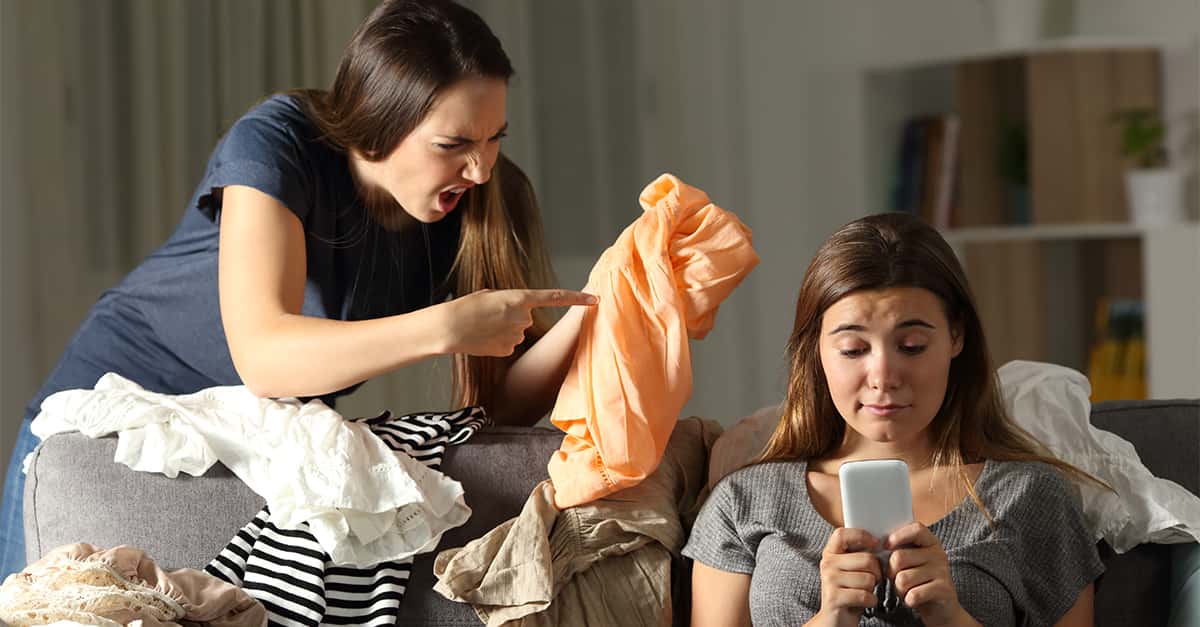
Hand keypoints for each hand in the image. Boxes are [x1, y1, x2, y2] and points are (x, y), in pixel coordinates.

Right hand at [442, 289, 596, 356]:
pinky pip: (509, 345)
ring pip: (517, 332)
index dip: (577, 298)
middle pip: (526, 318)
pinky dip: (498, 342)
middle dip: (512, 318)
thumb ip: (512, 303)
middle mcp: (523, 317)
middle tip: (491, 316)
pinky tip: (484, 339)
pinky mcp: (509, 350)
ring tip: (484, 327)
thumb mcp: (492, 295)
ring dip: (504, 330)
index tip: (595, 300)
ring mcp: (517, 335)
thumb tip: (521, 316)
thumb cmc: (467, 307)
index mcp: (519, 298)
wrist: (450, 327)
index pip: (555, 297)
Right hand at [811, 527, 881, 626]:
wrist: (835, 619)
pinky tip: (863, 602)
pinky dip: (871, 601)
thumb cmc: (849, 592)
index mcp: (830, 553)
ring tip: (863, 592)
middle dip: (877, 573)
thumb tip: (883, 543)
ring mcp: (829, 580)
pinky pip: (866, 595)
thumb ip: (860, 555)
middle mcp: (827, 564)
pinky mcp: (834, 597)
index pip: (842, 534)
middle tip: (871, 580)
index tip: (876, 544)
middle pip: (867, 559)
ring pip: (868, 579)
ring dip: (873, 589)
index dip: (861, 536)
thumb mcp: (851, 570)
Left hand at [885, 522, 975, 626]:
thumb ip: (897, 550)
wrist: (940, 608)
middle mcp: (938, 554)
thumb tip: (876, 545)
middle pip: (898, 558)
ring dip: (899, 589)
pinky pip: (913, 594)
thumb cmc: (918, 581)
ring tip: (907, 590)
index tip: (886, 547)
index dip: (898, 536)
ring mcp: (942, 571)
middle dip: (891, 573)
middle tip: (897, 580)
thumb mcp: (909, 562)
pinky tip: (913, 600)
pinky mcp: (943, 589)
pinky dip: (908, 600)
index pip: (916, 529)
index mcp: (930, 542)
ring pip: (903, 579)